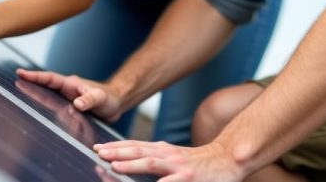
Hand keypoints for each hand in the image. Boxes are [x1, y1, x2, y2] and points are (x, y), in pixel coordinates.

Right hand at [16, 68, 124, 121]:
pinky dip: (44, 111)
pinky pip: (53, 110)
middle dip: (28, 85)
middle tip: (11, 84)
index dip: (34, 76)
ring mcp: (66, 100)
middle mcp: (66, 91)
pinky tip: (35, 116)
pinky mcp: (68, 110)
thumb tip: (77, 104)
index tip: (19, 73)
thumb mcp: (101, 98)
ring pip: (46, 99)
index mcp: (70, 84)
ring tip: (17, 96)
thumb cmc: (109, 98)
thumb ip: (90, 100)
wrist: (116, 105)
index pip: (49, 78)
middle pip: (43, 87)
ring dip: (34, 97)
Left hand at [93, 140, 244, 181]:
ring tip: (114, 165)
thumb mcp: (174, 157)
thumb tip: (129, 161)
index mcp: (162, 150)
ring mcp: (178, 166)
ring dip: (131, 163)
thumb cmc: (198, 163)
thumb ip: (154, 158)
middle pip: (138, 150)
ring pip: (150, 163)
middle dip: (117, 152)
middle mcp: (168, 155)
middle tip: (98, 153)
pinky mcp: (187, 178)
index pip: (135, 146)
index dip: (116, 146)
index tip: (98, 148)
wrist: (228, 160)